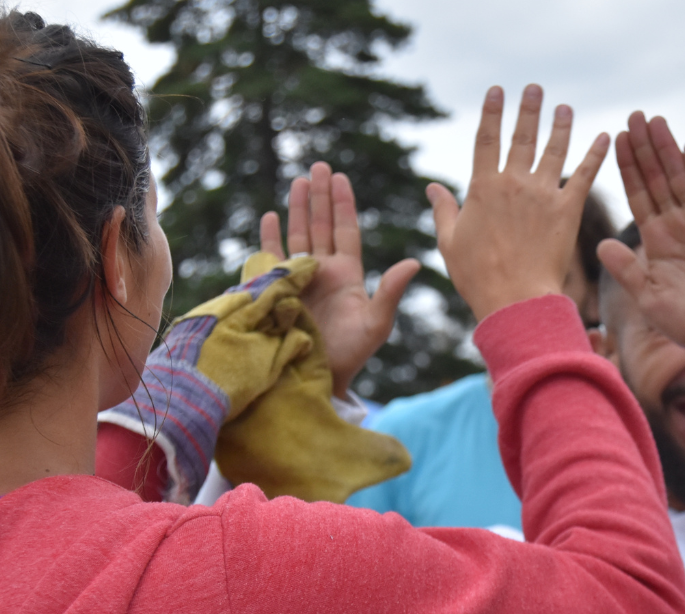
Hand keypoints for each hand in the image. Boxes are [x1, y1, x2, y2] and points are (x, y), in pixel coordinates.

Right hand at [260, 162, 418, 395]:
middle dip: (319, 196)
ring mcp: (300, 279)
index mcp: (347, 274)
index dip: (342, 204)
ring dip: (297, 209)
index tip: (339, 177)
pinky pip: (273, 258)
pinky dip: (270, 238)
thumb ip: (391, 291)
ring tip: (297, 181)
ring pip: (299, 235)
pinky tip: (270, 216)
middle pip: (321, 225)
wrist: (321, 378)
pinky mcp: (280, 290)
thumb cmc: (353, 354)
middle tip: (317, 165)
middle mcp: (323, 271)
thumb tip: (415, 262)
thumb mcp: (377, 322)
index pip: (346, 230)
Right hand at [427, 84, 608, 320]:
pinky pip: (585, 176)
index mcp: (483, 187)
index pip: (486, 139)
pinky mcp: (568, 210)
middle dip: (529, 110)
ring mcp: (543, 195)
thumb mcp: (450, 243)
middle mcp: (514, 183)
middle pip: (522, 137)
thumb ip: (444, 211)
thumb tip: (431, 188)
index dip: (492, 113)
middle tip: (535, 88)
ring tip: (564, 108)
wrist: (515, 299)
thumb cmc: (478, 277)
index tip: (497, 92)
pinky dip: (596, 155)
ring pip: (555, 150)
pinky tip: (605, 138)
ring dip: (561, 126)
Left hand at [595, 112, 684, 362]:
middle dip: (644, 148)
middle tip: (632, 116)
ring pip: (680, 177)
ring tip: (654, 121)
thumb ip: (627, 271)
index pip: (638, 195)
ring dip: (667, 149)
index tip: (614, 139)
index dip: (627, 168)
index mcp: (656, 239)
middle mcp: (677, 224)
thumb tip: (599, 245)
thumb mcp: (650, 298)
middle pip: (657, 178)